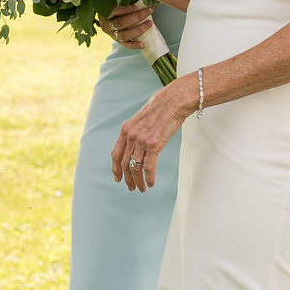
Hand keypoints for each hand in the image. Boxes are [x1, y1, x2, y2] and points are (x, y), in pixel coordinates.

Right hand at [101, 1, 154, 47]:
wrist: (109, 18)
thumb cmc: (115, 7)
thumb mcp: (116, 1)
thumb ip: (125, 0)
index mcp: (104, 14)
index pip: (114, 11)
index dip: (125, 9)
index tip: (136, 7)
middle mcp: (107, 26)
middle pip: (121, 23)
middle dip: (137, 17)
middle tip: (148, 11)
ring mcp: (112, 35)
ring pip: (124, 35)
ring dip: (139, 30)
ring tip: (150, 23)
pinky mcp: (118, 41)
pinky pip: (126, 45)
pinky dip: (134, 45)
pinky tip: (143, 44)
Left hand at [111, 77, 196, 191]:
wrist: (174, 101)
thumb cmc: (162, 108)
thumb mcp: (143, 118)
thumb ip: (136, 131)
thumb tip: (137, 142)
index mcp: (125, 129)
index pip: (116, 154)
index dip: (115, 168)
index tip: (118, 178)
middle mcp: (130, 135)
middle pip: (124, 164)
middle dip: (127, 179)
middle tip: (131, 188)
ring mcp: (141, 140)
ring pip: (135, 167)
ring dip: (138, 181)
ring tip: (142, 188)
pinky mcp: (153, 144)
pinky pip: (148, 166)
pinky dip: (148, 177)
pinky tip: (151, 183)